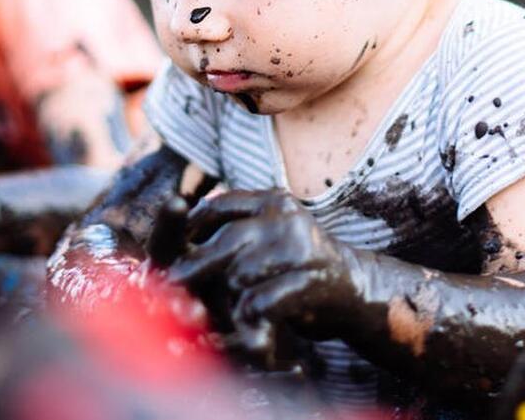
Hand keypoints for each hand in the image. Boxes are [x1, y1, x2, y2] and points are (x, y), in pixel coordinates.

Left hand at [169, 189, 355, 367]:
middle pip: (227, 242)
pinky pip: (262, 301)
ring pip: (241, 275)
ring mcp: (301, 248)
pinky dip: (249, 317)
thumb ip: (237, 221)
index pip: (219, 207)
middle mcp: (286, 219)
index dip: (189, 228)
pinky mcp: (310, 281)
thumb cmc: (298, 262)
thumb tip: (189, 212)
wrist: (354, 290)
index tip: (172, 250)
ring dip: (229, 298)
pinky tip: (247, 323)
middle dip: (197, 266)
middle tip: (171, 283)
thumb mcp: (269, 231)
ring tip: (226, 309)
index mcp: (272, 201)